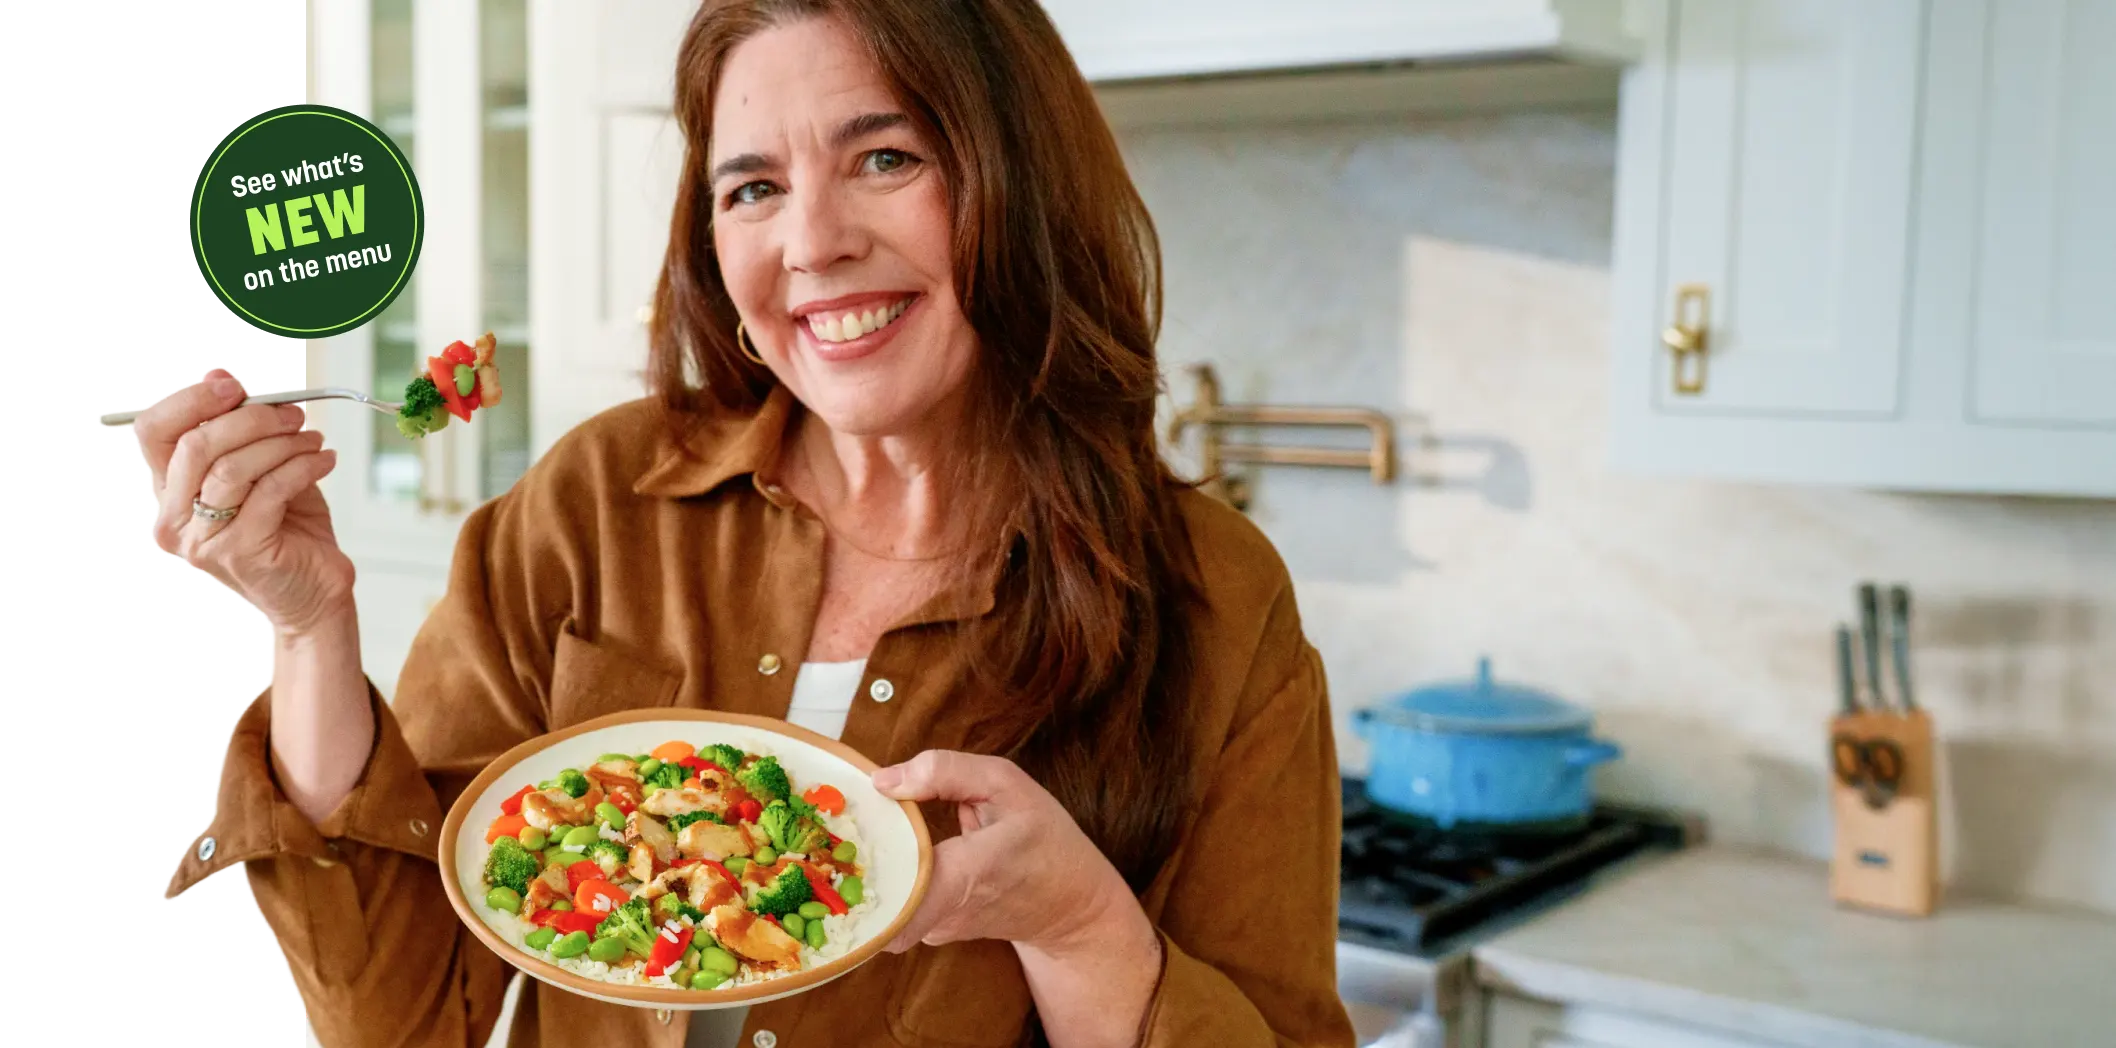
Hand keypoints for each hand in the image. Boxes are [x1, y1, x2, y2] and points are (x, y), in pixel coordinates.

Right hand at [136, 366, 354, 635]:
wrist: (315, 592)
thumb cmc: (287, 529)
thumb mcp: (260, 471)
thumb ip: (239, 433)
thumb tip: (225, 378)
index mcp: (168, 493)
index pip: (153, 433)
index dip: (190, 399)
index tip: (233, 383)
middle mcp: (173, 520)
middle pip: (195, 445)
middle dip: (250, 418)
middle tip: (293, 413)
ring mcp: (202, 540)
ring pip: (232, 467)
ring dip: (282, 442)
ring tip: (313, 440)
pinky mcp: (240, 551)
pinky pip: (270, 491)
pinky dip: (303, 466)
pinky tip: (324, 461)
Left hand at [871, 750, 1148, 956]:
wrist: (1072, 906)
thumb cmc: (1045, 840)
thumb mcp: (1008, 784)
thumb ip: (944, 771)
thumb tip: (883, 780)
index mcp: (968, 871)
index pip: (901, 899)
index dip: (863, 878)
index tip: (845, 844)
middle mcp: (946, 911)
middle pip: (874, 900)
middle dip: (850, 869)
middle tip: (841, 832)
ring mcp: (938, 929)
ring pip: (882, 903)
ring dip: (871, 872)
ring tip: (872, 837)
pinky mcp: (934, 933)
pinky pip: (898, 906)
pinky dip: (892, 881)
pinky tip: (903, 857)